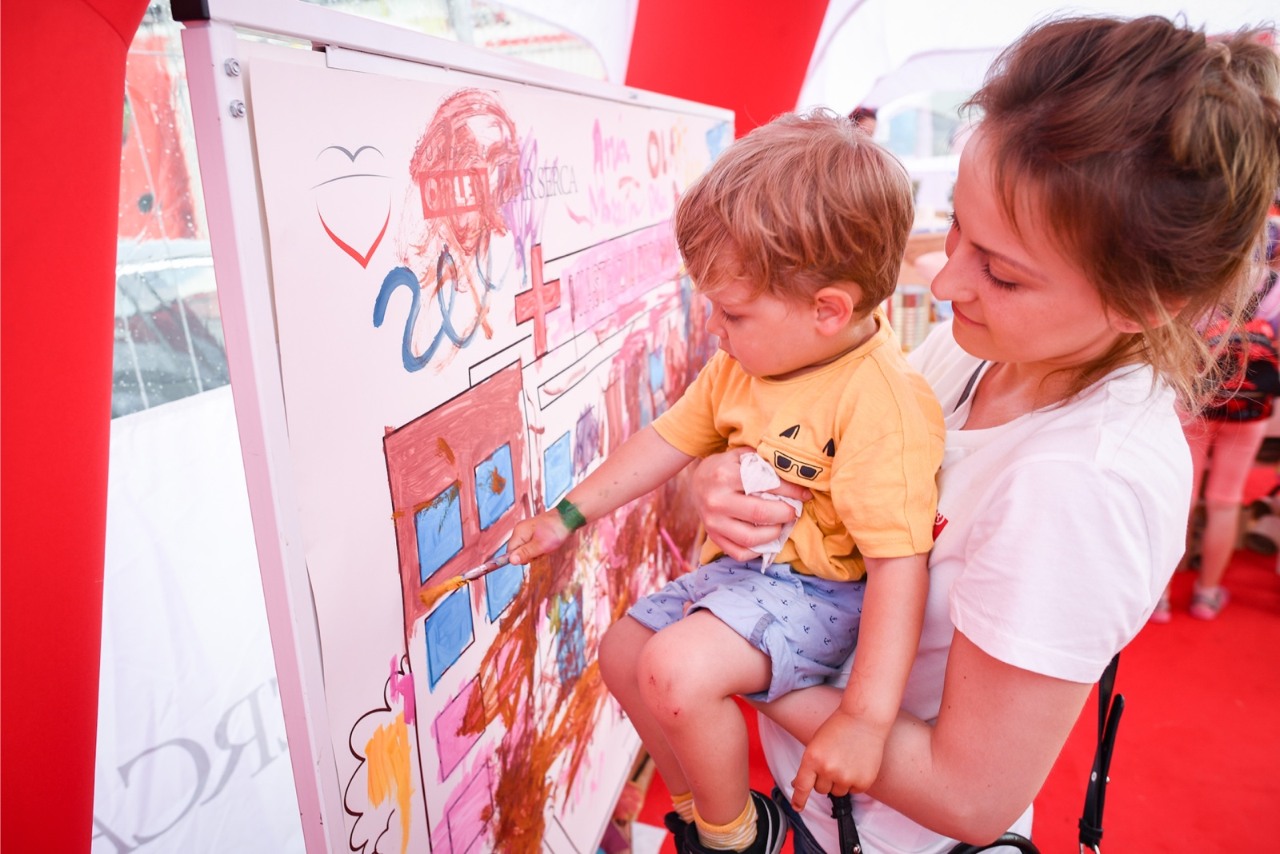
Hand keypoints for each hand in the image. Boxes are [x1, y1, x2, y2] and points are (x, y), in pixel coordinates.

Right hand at [505, 510, 570, 565]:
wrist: (568, 518)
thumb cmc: (555, 530)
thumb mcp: (540, 545)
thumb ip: (525, 553)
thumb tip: (511, 561)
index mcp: (519, 532)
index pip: (510, 552)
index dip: (520, 558)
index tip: (533, 556)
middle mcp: (520, 531)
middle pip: (518, 552)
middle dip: (530, 555)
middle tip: (542, 550)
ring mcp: (527, 531)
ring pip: (526, 550)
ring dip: (537, 552)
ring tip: (547, 546)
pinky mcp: (534, 533)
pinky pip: (533, 546)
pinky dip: (541, 548)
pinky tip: (548, 544)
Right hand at [690, 449, 810, 560]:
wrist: (697, 482)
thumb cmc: (726, 467)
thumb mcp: (741, 456)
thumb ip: (764, 462)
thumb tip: (796, 473)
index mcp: (725, 475)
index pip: (766, 485)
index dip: (791, 491)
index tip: (805, 494)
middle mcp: (717, 500)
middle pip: (760, 513)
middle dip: (785, 514)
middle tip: (794, 511)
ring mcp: (713, 522)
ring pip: (750, 538)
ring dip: (774, 534)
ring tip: (781, 525)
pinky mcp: (713, 538)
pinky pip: (739, 553)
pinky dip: (758, 551)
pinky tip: (766, 539)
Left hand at [790, 709, 887, 810]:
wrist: (864, 720)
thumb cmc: (838, 728)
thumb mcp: (816, 743)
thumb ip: (808, 764)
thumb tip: (798, 784)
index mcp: (812, 759)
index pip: (802, 786)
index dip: (798, 799)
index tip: (797, 806)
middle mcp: (828, 770)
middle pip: (821, 790)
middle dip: (824, 779)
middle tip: (833, 762)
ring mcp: (846, 777)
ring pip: (837, 792)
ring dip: (839, 782)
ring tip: (846, 760)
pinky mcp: (863, 782)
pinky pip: (853, 791)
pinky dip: (854, 781)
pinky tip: (857, 764)